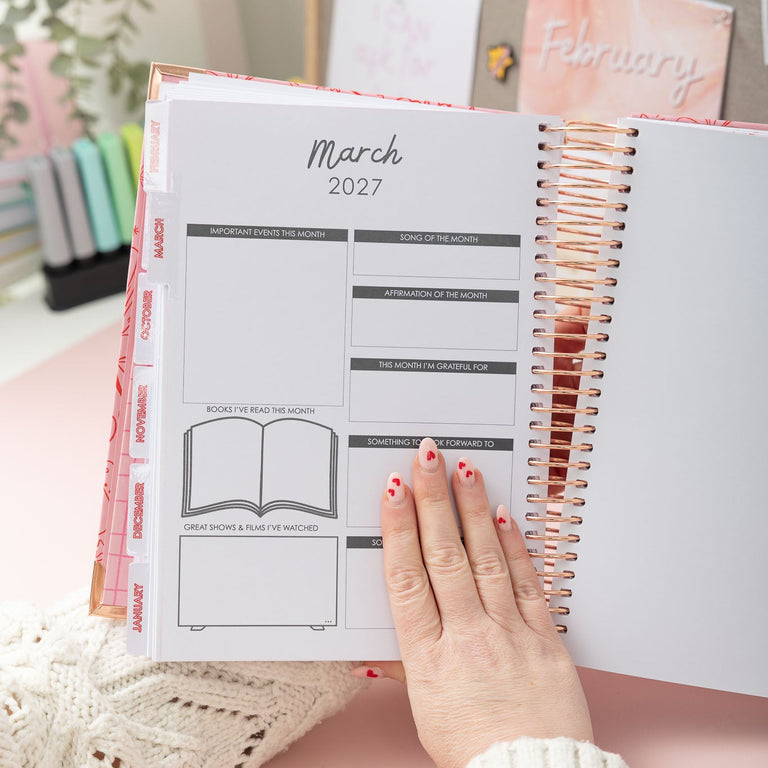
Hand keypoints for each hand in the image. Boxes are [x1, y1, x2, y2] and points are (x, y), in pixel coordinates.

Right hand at [352, 439, 592, 767]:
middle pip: (444, 556)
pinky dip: (515, 547)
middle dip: (432, 501)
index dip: (398, 530)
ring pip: (485, 560)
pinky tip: (503, 516)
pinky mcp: (544, 637)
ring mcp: (508, 633)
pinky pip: (527, 583)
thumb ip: (399, 669)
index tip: (393, 492)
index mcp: (428, 657)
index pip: (407, 579)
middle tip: (426, 458)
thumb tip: (368, 652)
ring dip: (472, 511)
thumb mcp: (424, 708)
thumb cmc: (472, 746)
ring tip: (463, 471)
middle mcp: (466, 636)